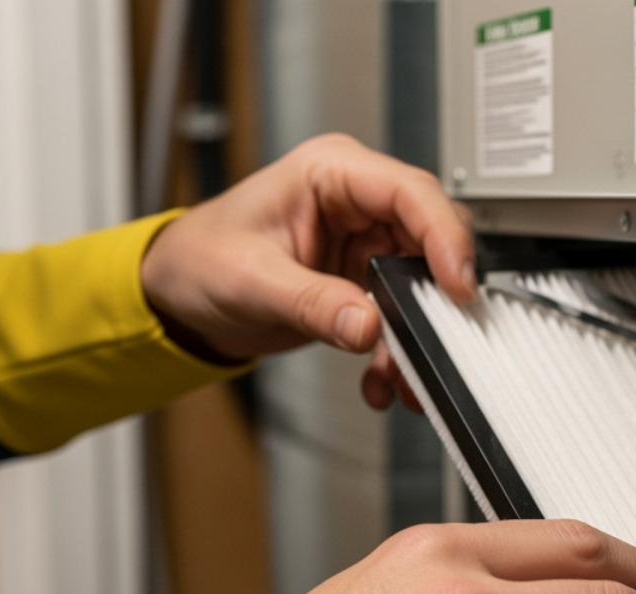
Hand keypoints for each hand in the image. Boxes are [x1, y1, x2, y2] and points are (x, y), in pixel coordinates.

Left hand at [139, 133, 475, 364]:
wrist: (178, 295)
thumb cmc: (199, 258)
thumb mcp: (251, 280)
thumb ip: (312, 303)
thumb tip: (368, 324)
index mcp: (330, 172)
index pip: (410, 192)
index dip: (444, 236)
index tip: (457, 284)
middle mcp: (354, 202)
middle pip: (428, 238)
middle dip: (437, 293)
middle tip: (441, 337)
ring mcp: (362, 242)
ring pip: (421, 283)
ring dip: (417, 332)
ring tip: (403, 375)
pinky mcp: (361, 280)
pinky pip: (399, 314)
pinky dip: (396, 350)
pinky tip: (381, 378)